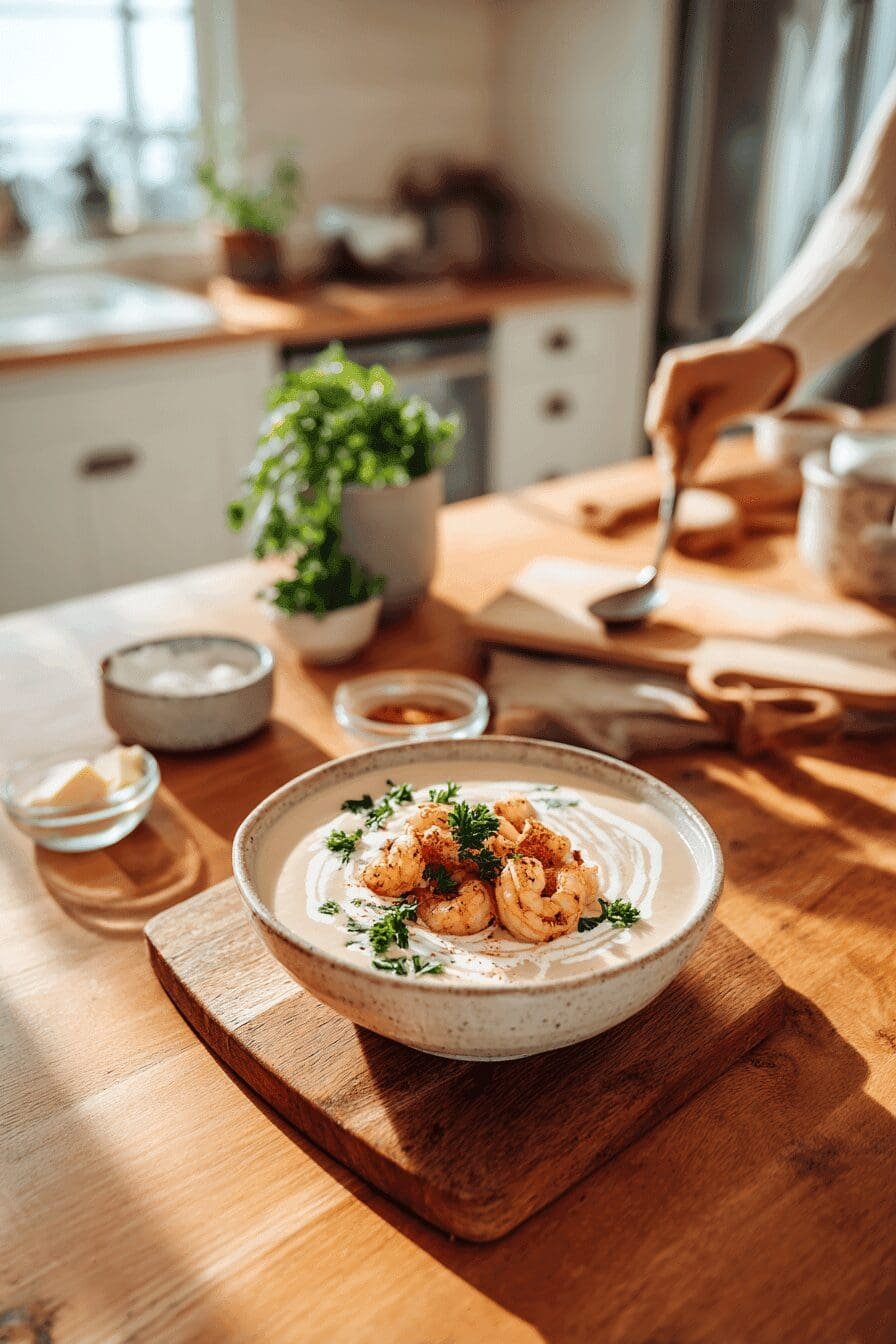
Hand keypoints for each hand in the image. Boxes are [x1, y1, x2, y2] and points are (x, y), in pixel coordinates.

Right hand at [644, 339, 796, 480]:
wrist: (767, 359)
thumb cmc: (753, 377)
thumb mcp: (731, 407)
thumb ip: (702, 435)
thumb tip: (683, 474)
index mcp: (678, 372)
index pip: (660, 423)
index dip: (671, 451)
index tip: (684, 476)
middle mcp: (669, 375)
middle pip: (661, 428)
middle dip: (680, 450)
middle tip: (695, 474)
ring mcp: (672, 384)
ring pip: (669, 430)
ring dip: (688, 446)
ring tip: (711, 449)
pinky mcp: (678, 395)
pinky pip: (678, 426)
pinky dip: (693, 438)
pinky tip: (711, 439)